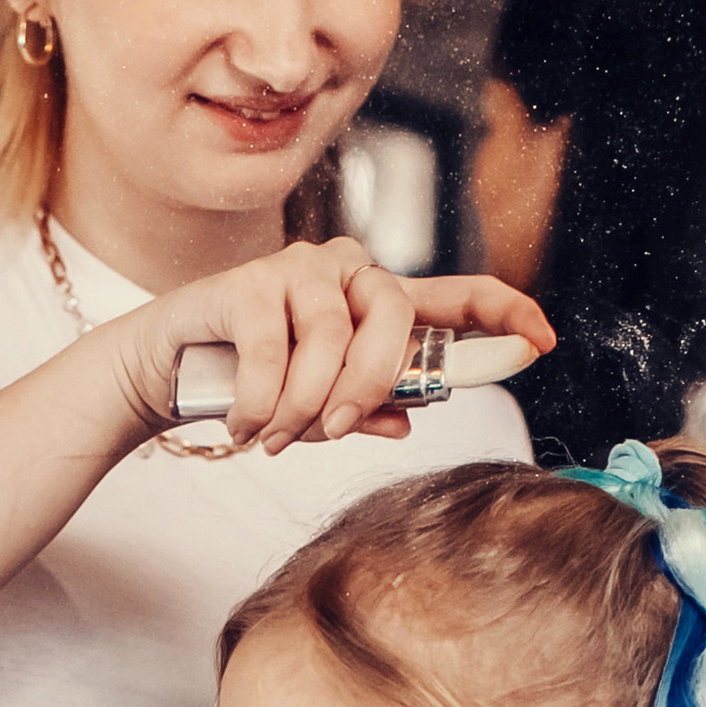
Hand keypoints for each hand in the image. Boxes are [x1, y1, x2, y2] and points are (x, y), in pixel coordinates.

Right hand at [113, 241, 552, 459]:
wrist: (164, 373)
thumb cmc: (250, 385)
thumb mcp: (318, 409)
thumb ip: (366, 407)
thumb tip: (407, 422)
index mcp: (375, 304)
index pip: (455, 297)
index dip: (504, 313)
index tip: (541, 339)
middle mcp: (345, 273)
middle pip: (394, 318)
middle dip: (368, 386)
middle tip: (333, 430)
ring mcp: (296, 271)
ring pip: (331, 340)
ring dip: (303, 406)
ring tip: (272, 435)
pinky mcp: (246, 284)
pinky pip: (273, 352)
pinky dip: (261, 403)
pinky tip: (244, 421)